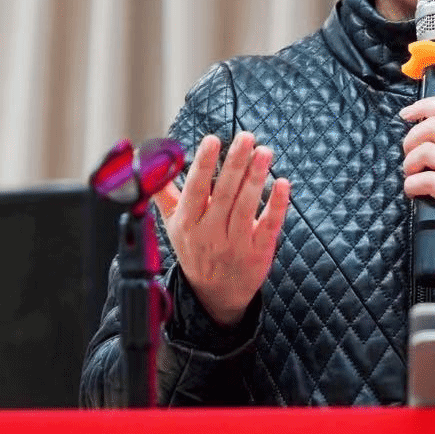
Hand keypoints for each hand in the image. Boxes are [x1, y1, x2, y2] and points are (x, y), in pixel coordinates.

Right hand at [153, 132, 290, 326]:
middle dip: (235, 163)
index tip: (212, 140)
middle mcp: (209, 234)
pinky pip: (269, 226)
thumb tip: (151, 166)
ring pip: (246, 207)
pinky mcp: (258, 253)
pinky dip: (277, 204)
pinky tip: (283, 183)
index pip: (195, 190)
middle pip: (224, 194)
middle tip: (246, 137)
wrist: (215, 296)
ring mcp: (235, 245)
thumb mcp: (174, 227)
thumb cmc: (196, 252)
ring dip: (256, 177)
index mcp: (187, 224)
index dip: (203, 164)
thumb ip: (166, 195)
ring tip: (264, 152)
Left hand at [399, 96, 434, 286]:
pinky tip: (415, 193)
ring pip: (426, 151)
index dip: (424, 106)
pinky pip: (428, 180)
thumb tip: (432, 141)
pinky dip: (412, 186)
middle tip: (409, 158)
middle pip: (433, 126)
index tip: (408, 114)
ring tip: (413, 177)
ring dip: (409, 166)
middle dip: (410, 141)